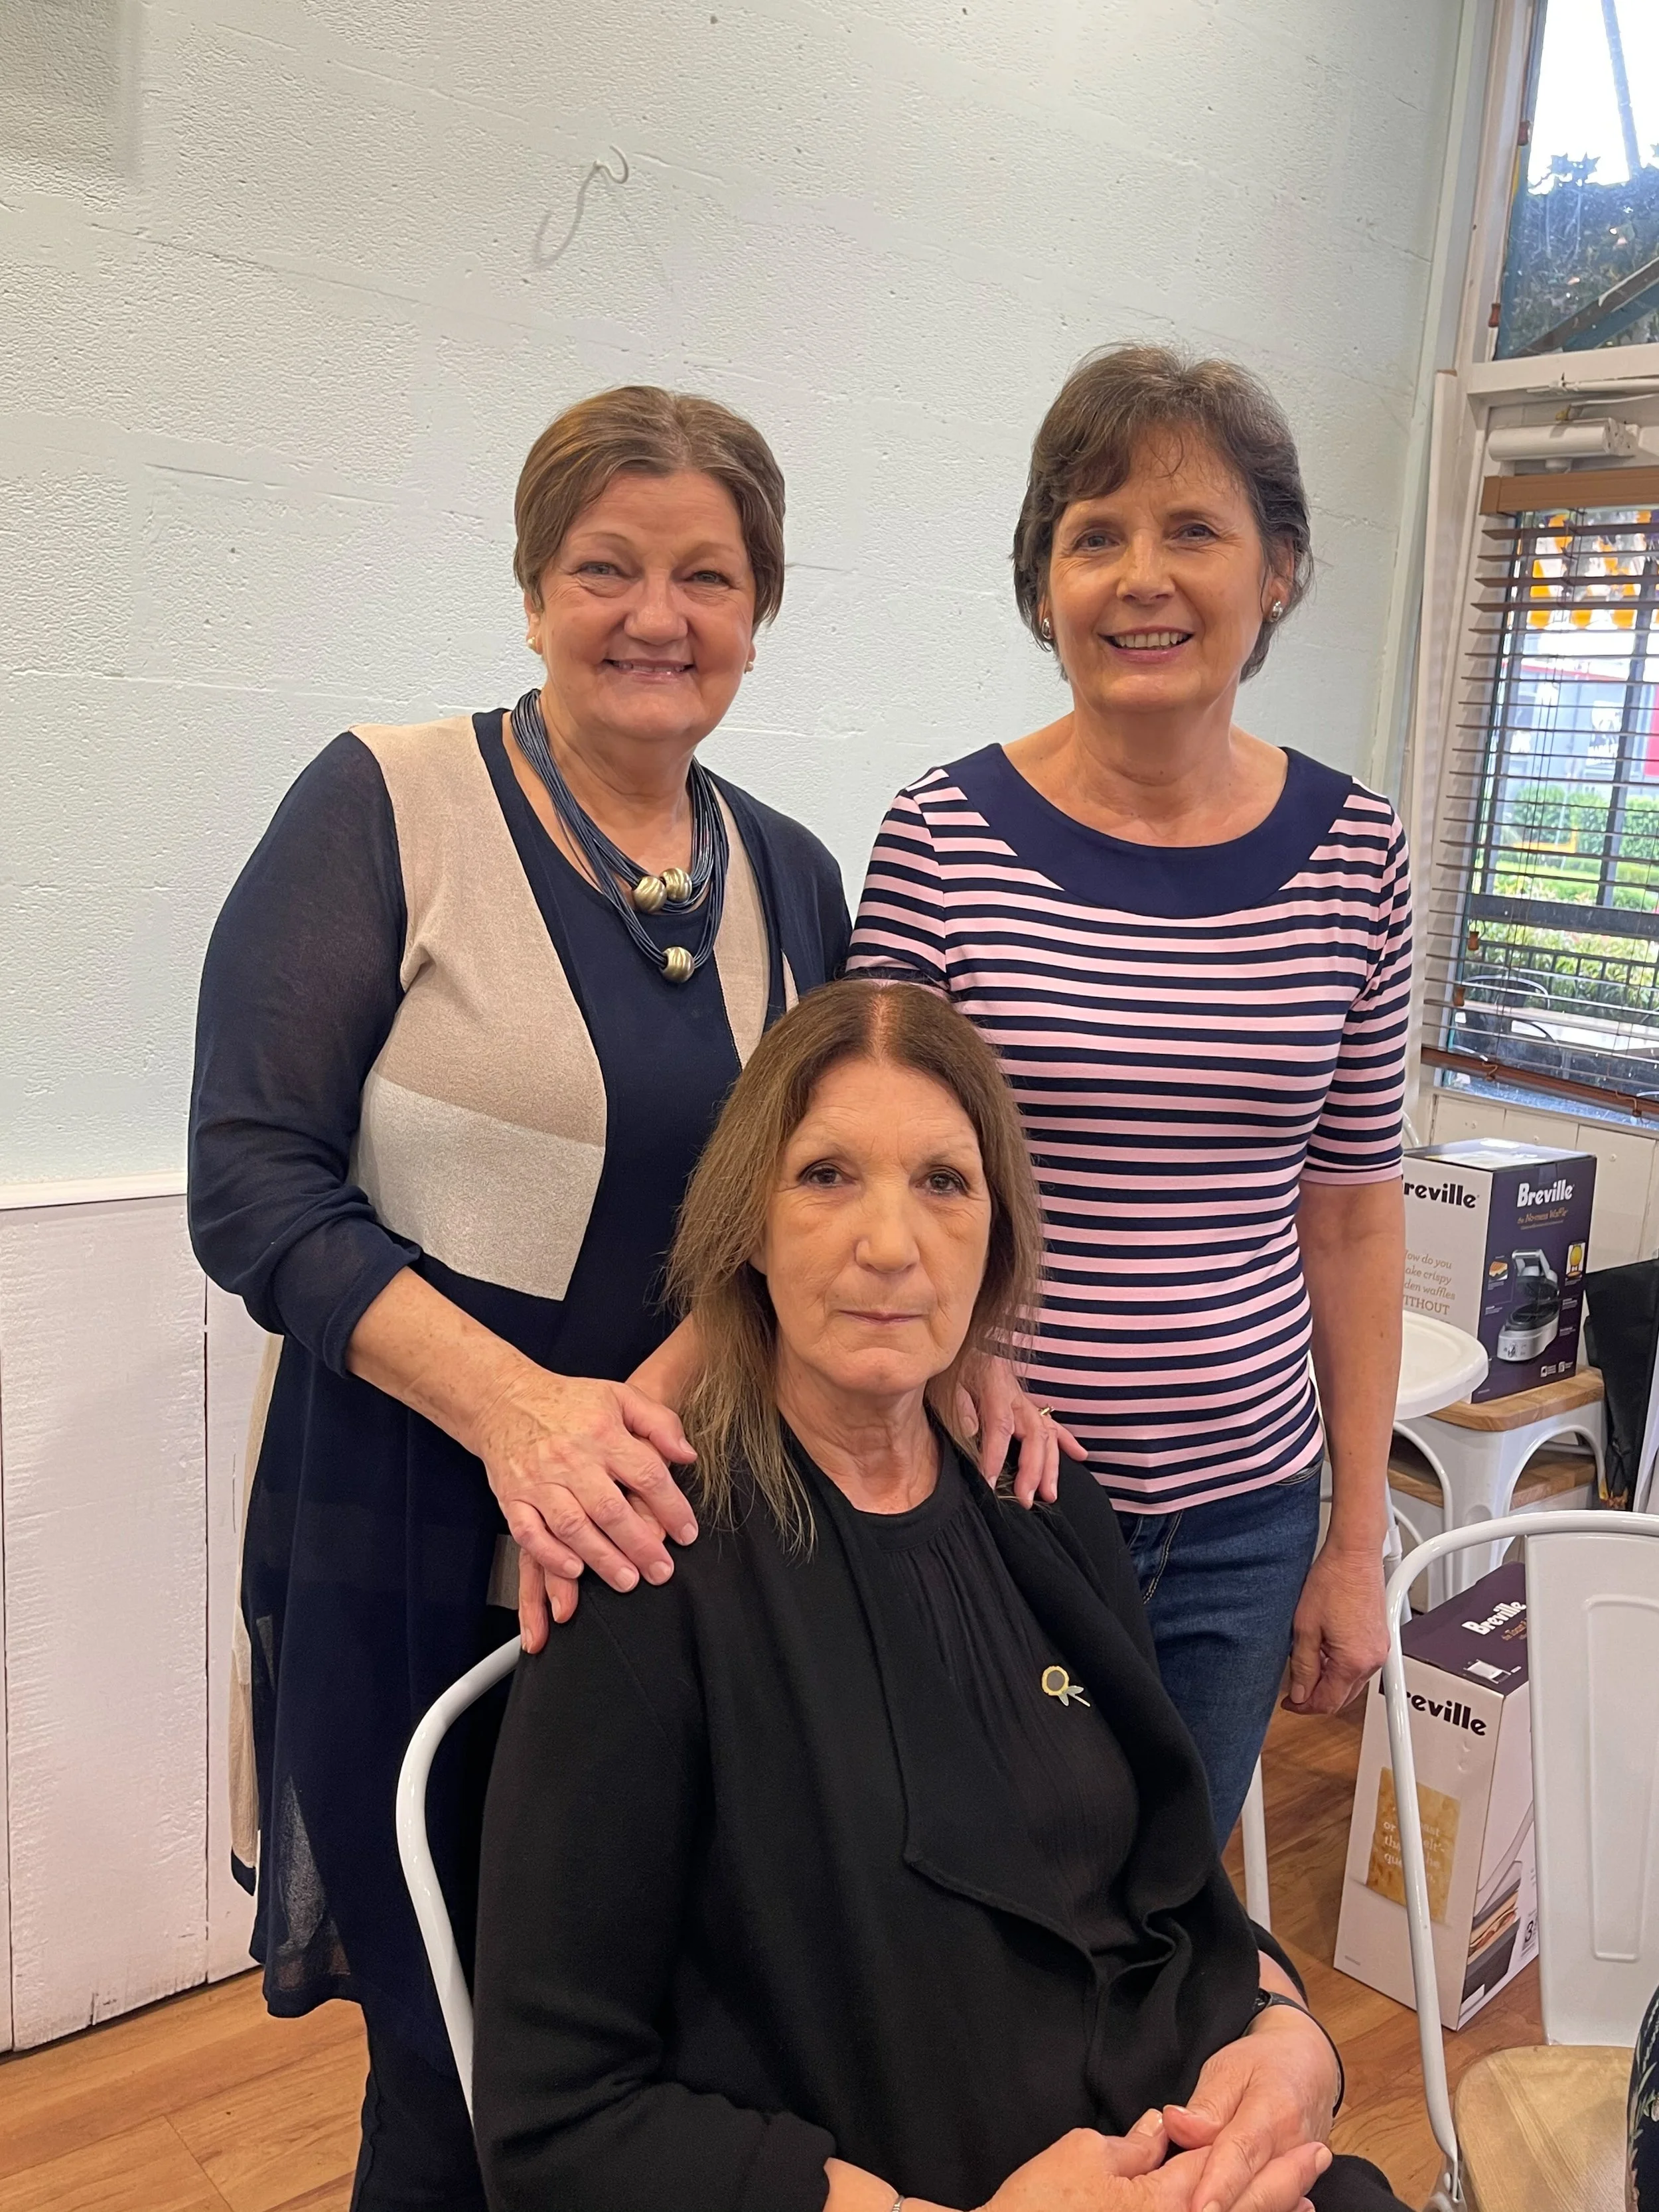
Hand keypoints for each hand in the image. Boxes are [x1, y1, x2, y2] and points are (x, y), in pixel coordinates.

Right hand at [474, 1368, 697, 1651]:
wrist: (504, 1398)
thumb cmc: (569, 1402)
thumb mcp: (620, 1397)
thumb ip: (659, 1423)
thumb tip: (688, 1456)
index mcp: (603, 1433)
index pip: (645, 1474)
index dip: (671, 1508)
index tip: (688, 1534)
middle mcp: (571, 1458)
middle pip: (610, 1509)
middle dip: (639, 1545)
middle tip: (661, 1572)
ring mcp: (539, 1480)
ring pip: (572, 1526)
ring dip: (601, 1558)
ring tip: (627, 1581)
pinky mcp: (512, 1496)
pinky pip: (529, 1533)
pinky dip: (550, 1555)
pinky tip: (574, 1571)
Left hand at [954, 1353, 1085, 1506]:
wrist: (968, 1341)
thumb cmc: (957, 1364)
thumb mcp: (949, 1379)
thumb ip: (961, 1404)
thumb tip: (973, 1431)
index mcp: (995, 1387)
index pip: (1000, 1426)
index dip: (996, 1455)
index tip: (991, 1482)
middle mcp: (1017, 1396)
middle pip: (1033, 1435)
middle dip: (1033, 1470)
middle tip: (1026, 1499)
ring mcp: (1027, 1401)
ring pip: (1047, 1434)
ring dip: (1051, 1466)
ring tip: (1050, 1494)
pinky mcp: (1029, 1403)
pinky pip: (1053, 1423)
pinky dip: (1067, 1441)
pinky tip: (1080, 1457)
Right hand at [983, 2116, 1328, 2211]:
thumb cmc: (1038, 2203)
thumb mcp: (1081, 2155)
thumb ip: (1130, 2144)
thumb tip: (1163, 2129)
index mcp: (1161, 2199)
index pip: (1224, 2170)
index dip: (1268, 2160)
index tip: (1305, 2147)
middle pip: (1242, 2207)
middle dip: (1283, 2186)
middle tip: (1317, 2162)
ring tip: (1301, 2202)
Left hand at [1163, 2005, 1340, 2211]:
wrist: (1309, 2067)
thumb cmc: (1264, 2064)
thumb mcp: (1230, 2068)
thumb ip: (1205, 2104)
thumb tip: (1176, 2124)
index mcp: (1274, 2110)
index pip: (1241, 2153)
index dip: (1220, 2184)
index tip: (1199, 2207)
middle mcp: (1294, 2147)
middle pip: (1258, 2191)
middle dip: (1227, 2209)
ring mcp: (1304, 2171)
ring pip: (1271, 2204)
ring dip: (1241, 2210)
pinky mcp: (1301, 2185)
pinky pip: (1279, 2206)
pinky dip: (1260, 2211)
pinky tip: (1232, 2210)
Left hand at [1282, 1538, 1387, 1715]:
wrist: (1354, 1555)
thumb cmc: (1332, 1582)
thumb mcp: (1305, 1628)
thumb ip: (1303, 1667)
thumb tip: (1300, 1694)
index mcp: (1353, 1662)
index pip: (1328, 1703)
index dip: (1304, 1707)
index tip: (1289, 1702)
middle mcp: (1372, 1661)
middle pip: (1343, 1696)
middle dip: (1317, 1696)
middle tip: (1294, 1688)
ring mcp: (1379, 1650)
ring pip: (1352, 1683)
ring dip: (1329, 1681)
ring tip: (1307, 1664)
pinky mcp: (1380, 1639)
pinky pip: (1360, 1665)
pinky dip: (1341, 1666)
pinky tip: (1325, 1652)